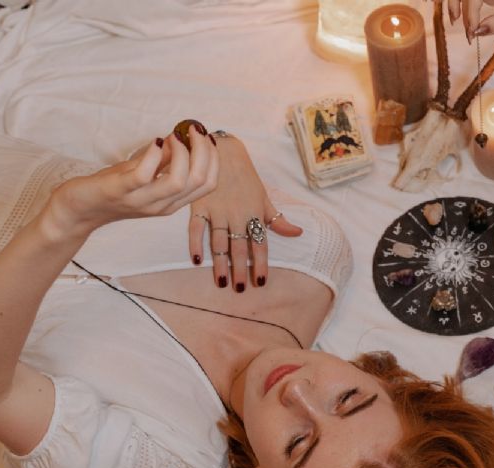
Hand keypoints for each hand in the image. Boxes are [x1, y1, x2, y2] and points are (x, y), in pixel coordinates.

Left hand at [44, 126, 216, 240]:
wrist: (79, 209)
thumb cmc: (113, 188)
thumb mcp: (146, 173)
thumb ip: (166, 161)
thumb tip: (184, 137)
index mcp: (172, 201)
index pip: (208, 184)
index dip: (213, 158)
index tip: (206, 136)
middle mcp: (162, 204)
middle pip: (199, 181)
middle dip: (202, 151)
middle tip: (193, 130)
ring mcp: (142, 200)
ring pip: (178, 181)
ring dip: (181, 152)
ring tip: (173, 136)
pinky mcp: (120, 191)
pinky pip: (144, 175)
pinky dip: (154, 155)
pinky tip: (155, 142)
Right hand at [187, 136, 301, 292]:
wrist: (222, 151)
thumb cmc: (245, 176)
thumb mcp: (264, 196)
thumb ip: (277, 219)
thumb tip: (298, 233)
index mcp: (254, 213)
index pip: (260, 244)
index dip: (261, 264)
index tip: (261, 282)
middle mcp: (237, 215)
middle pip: (239, 247)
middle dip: (240, 270)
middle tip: (239, 290)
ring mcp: (217, 211)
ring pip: (219, 242)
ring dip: (220, 263)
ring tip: (222, 282)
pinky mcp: (199, 205)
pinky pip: (196, 228)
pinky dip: (195, 243)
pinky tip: (197, 260)